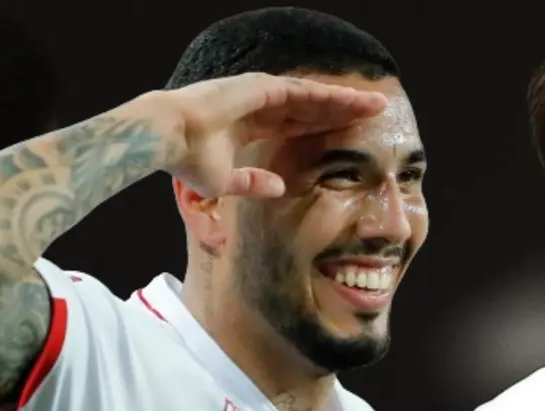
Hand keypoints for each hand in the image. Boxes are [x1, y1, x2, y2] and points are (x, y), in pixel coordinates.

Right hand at [157, 72, 385, 198]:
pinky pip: (306, 92)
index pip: (298, 127)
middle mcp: (259, 106)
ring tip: (374, 105)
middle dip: (343, 112)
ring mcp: (261, 93)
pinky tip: (353, 100)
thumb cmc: (189, 159)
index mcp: (251, 127)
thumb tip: (279, 189)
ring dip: (345, 101)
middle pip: (313, 109)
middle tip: (374, 115)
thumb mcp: (226, 182)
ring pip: (314, 98)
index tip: (349, 135)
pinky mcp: (262, 87)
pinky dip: (330, 95)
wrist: (169, 138)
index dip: (325, 129)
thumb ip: (253, 184)